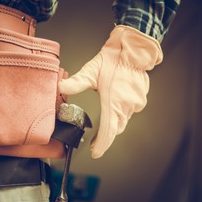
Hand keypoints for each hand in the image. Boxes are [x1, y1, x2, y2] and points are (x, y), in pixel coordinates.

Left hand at [58, 25, 162, 157]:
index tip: (95, 153)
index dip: (101, 145)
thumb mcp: (91, 70)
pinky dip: (123, 111)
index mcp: (112, 101)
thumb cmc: (113, 59)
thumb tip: (61, 88)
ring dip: (115, 121)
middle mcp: (126, 106)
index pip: (108, 131)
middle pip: (116, 128)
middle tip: (96, 140)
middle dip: (107, 135)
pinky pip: (130, 111)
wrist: (134, 48)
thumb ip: (76, 82)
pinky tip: (117, 102)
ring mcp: (135, 103)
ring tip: (106, 118)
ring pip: (123, 120)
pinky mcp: (141, 99)